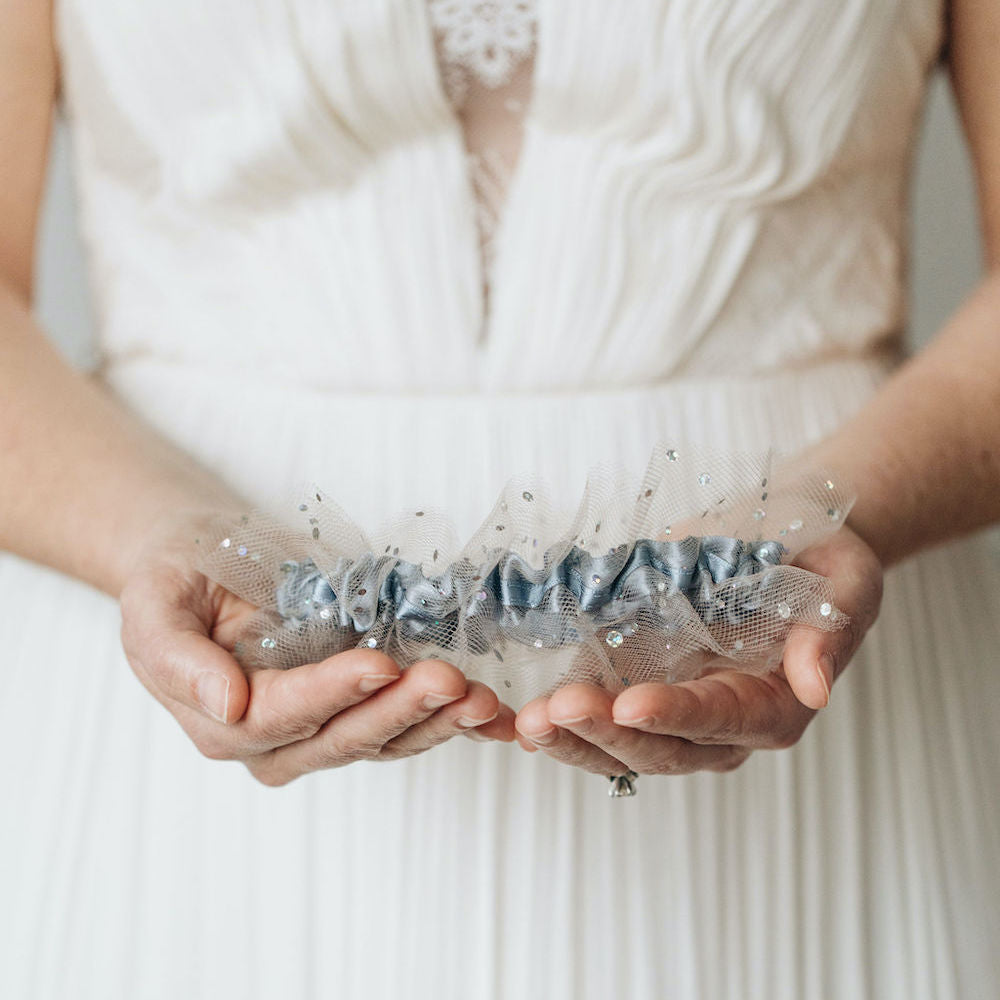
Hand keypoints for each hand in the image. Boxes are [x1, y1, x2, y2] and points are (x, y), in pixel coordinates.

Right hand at [119, 514, 515, 785]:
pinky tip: (495, 715)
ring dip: (438, 720)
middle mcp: (280, 741)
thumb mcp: (153, 611)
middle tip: (449, 680)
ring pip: (387, 738)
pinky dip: (453, 721)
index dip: (334, 693)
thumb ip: (178, 660)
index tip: (379, 664)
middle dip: (401, 709)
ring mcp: (326, 729)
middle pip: (347, 736)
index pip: (285, 716)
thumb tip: (226, 706)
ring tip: (481, 697)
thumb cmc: (177, 582)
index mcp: (226, 724)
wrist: (205, 565)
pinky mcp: (363, 707)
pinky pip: (410, 722)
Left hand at [513, 524, 882, 776]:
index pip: (719, 720)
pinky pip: (598, 715)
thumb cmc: (820, 560)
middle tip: (556, 710)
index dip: (674, 716)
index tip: (628, 705)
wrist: (783, 538)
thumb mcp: (845, 583)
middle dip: (605, 732)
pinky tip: (524, 719)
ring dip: (573, 738)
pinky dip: (563, 720)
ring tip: (529, 722)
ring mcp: (673, 709)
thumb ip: (828, 633)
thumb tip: (816, 686)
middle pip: (660, 747)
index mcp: (772, 705)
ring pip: (621, 745)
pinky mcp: (638, 684)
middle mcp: (719, 724)